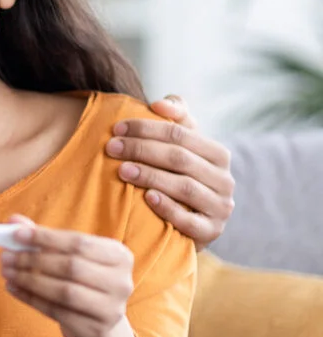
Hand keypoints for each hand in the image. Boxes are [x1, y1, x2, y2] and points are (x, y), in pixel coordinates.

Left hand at [0, 217, 134, 336]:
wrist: (98, 322)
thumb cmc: (82, 280)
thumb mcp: (71, 256)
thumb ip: (45, 238)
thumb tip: (14, 221)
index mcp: (120, 255)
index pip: (78, 242)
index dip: (45, 237)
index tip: (17, 234)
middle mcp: (121, 282)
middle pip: (71, 266)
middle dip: (34, 260)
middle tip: (6, 256)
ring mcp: (111, 309)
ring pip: (63, 291)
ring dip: (29, 280)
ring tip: (7, 272)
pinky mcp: (94, 330)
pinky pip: (56, 312)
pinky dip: (31, 299)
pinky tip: (14, 288)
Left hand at [106, 94, 234, 249]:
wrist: (186, 226)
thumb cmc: (177, 178)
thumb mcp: (180, 148)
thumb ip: (175, 120)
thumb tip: (159, 103)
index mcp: (218, 155)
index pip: (182, 134)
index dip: (147, 128)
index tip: (117, 128)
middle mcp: (225, 180)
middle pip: (180, 158)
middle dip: (142, 149)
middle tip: (111, 148)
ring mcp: (220, 208)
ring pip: (184, 186)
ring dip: (150, 176)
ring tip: (122, 170)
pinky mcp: (211, 232)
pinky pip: (189, 220)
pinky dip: (167, 207)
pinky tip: (146, 198)